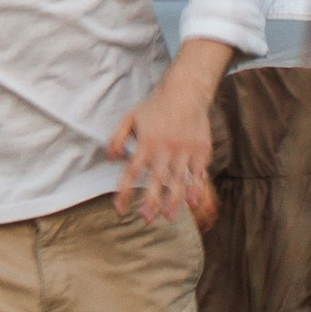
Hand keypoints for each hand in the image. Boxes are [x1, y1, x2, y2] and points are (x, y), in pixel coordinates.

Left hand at [106, 42, 230, 227]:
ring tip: (170, 218)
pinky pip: (199, 173)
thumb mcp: (129, 118)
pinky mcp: (201, 150)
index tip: (120, 209)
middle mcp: (165, 148)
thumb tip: (110, 159)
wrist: (185, 92)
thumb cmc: (155, 108)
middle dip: (151, 200)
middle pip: (157, 179)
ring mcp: (185, 150)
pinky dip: (197, 188)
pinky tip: (194, 202)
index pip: (132, 171)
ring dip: (174, 200)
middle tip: (146, 219)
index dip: (125, 191)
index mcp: (146, 143)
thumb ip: (117, 138)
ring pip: (179, 179)